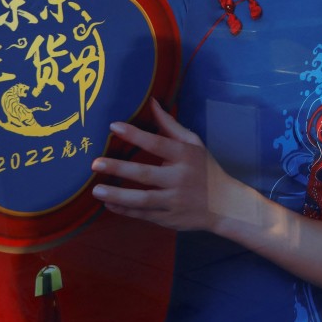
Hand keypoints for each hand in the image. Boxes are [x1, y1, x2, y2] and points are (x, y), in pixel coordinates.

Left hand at [91, 99, 232, 231]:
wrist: (225, 205)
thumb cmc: (206, 169)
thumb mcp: (193, 144)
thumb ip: (170, 125)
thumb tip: (152, 102)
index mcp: (185, 156)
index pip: (158, 143)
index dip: (135, 134)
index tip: (114, 126)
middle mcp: (180, 178)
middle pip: (145, 174)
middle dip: (119, 168)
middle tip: (95, 163)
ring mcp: (174, 201)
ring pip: (142, 199)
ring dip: (118, 194)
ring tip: (96, 190)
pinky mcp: (169, 219)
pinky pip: (143, 215)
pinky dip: (125, 210)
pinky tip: (108, 203)